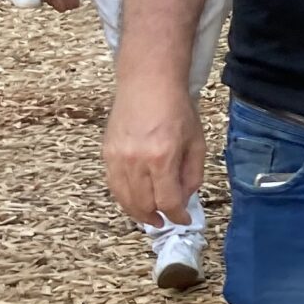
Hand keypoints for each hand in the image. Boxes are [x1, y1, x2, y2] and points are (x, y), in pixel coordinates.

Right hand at [104, 78, 203, 227]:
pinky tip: (135, 200)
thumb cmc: (177, 109)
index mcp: (162, 157)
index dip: (178, 216)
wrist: (148, 83)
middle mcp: (136, 160)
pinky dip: (124, 197)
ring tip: (150, 217)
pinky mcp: (107, 152)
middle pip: (144, 204)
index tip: (184, 220)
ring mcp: (117, 157)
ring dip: (138, 212)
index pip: (168, 200)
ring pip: (125, 198)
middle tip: (166, 221)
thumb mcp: (196, 143)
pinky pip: (114, 184)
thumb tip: (184, 199)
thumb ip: (192, 175)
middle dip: (157, 217)